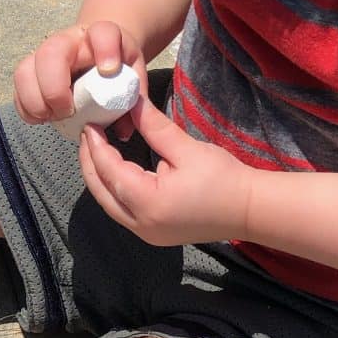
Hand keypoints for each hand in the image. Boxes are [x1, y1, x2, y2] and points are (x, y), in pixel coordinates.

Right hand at [13, 20, 149, 142]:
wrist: (100, 53)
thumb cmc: (118, 66)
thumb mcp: (134, 77)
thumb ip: (134, 100)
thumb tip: (123, 131)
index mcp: (101, 36)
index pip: (102, 33)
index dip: (105, 49)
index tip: (109, 71)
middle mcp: (68, 41)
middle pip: (50, 52)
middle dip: (55, 88)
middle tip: (69, 112)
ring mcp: (44, 54)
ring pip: (25, 70)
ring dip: (36, 100)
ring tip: (53, 117)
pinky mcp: (30, 71)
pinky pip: (17, 88)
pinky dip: (26, 108)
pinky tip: (42, 118)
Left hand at [78, 90, 254, 246]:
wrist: (250, 210)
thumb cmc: (223, 179)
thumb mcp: (186, 148)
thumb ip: (154, 127)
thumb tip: (131, 103)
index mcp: (148, 202)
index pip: (108, 171)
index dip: (96, 146)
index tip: (90, 123)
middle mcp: (140, 224)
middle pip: (100, 191)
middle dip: (89, 162)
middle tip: (88, 134)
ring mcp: (145, 233)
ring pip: (108, 203)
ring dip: (99, 176)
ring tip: (96, 148)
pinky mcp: (152, 234)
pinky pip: (121, 210)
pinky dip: (112, 189)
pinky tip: (113, 169)